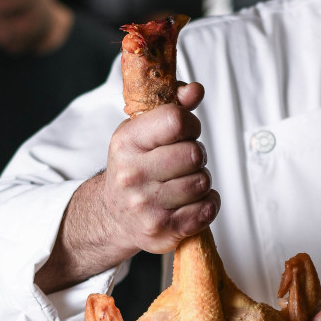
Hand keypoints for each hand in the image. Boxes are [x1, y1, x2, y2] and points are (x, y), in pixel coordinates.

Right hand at [98, 81, 218, 254]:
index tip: (186, 132)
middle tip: (184, 161)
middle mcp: (132, 175)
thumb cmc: (135, 165)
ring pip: (203, 182)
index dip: (190, 124)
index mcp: (126, 142)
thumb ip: (173, 105)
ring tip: (184, 181)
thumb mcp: (143, 130)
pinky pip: (208, 209)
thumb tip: (196, 90)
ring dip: (201, 180)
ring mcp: (147, 206)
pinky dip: (207, 203)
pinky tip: (192, 201)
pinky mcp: (163, 230)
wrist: (112, 215)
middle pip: (195, 154)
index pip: (176, 120)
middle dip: (197, 155)